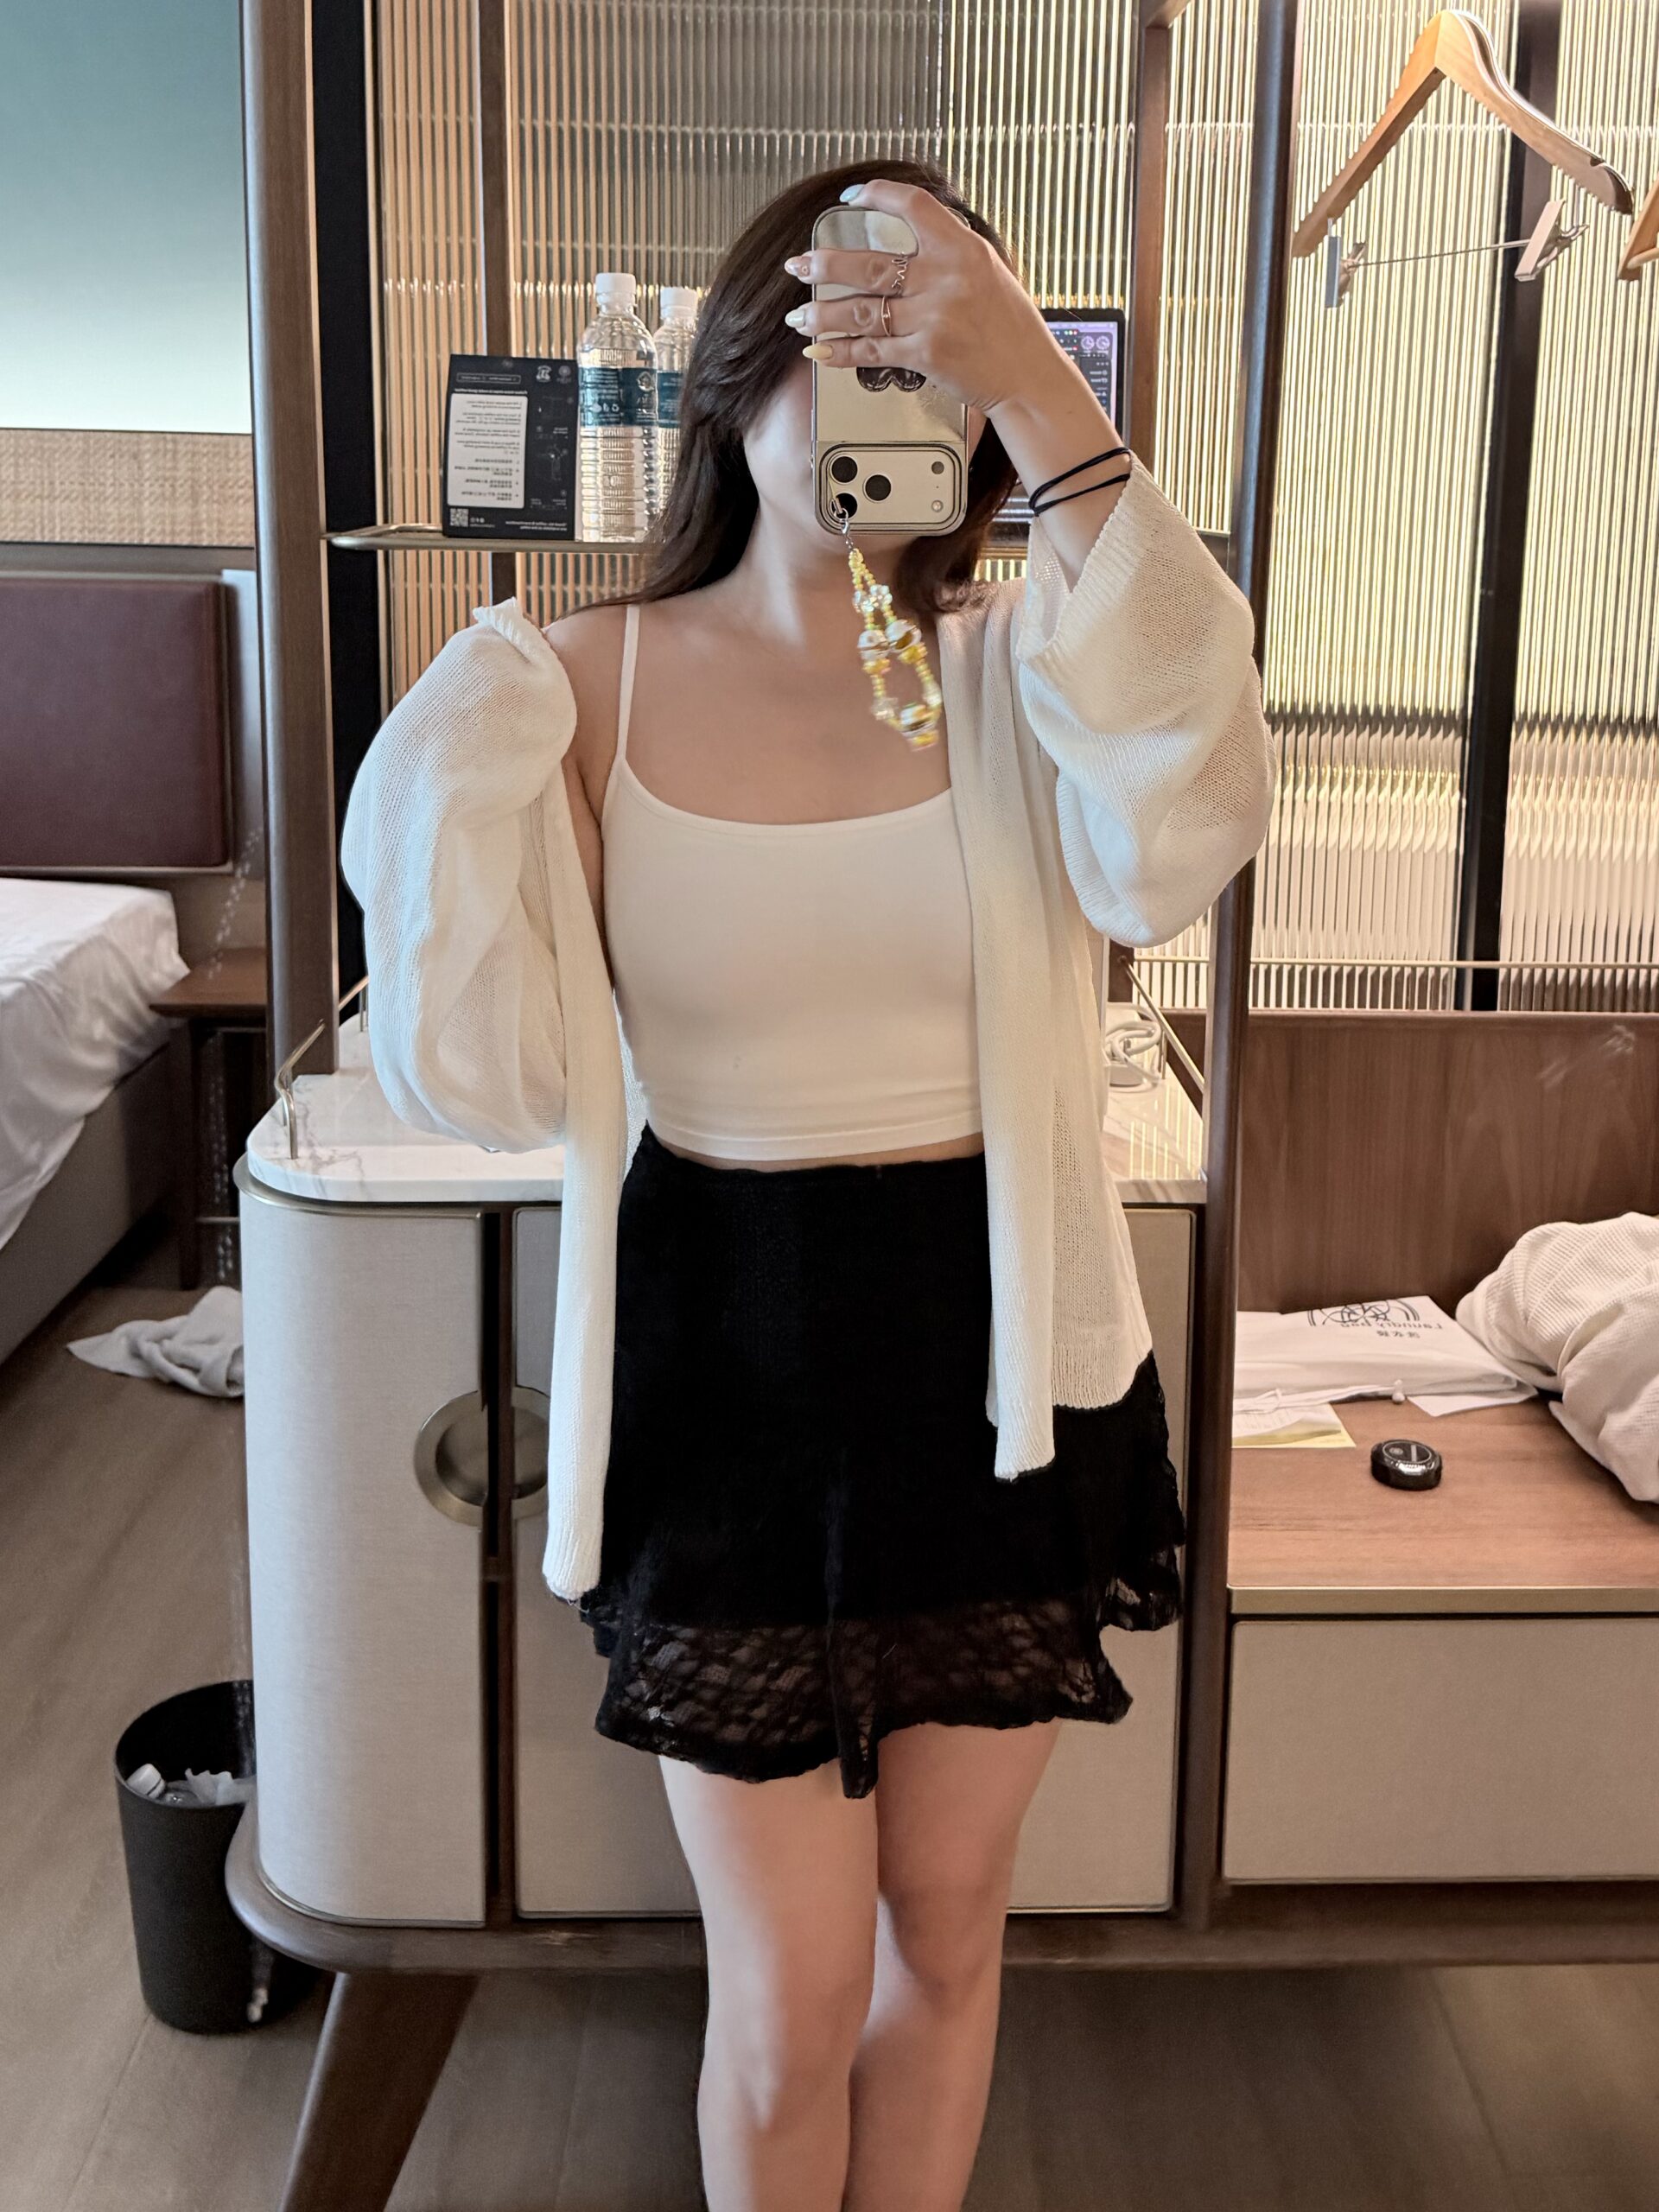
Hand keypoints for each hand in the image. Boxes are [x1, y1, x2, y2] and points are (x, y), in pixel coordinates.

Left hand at [781, 178, 1063, 418]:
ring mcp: (933, 317)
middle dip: (824, 265)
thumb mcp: (990, 270)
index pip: (912, 206)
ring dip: (823, 314)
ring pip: (862, 310)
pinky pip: (871, 349)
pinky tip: (820, 349)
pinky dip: (840, 351)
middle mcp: (945, 278)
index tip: (851, 198)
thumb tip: (909, 238)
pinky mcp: (925, 354)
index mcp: (963, 248)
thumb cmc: (1011, 327)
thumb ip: (950, 253)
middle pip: (869, 264)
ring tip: (800, 315)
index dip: (876, 196)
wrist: (1027, 375)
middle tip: (799, 265)